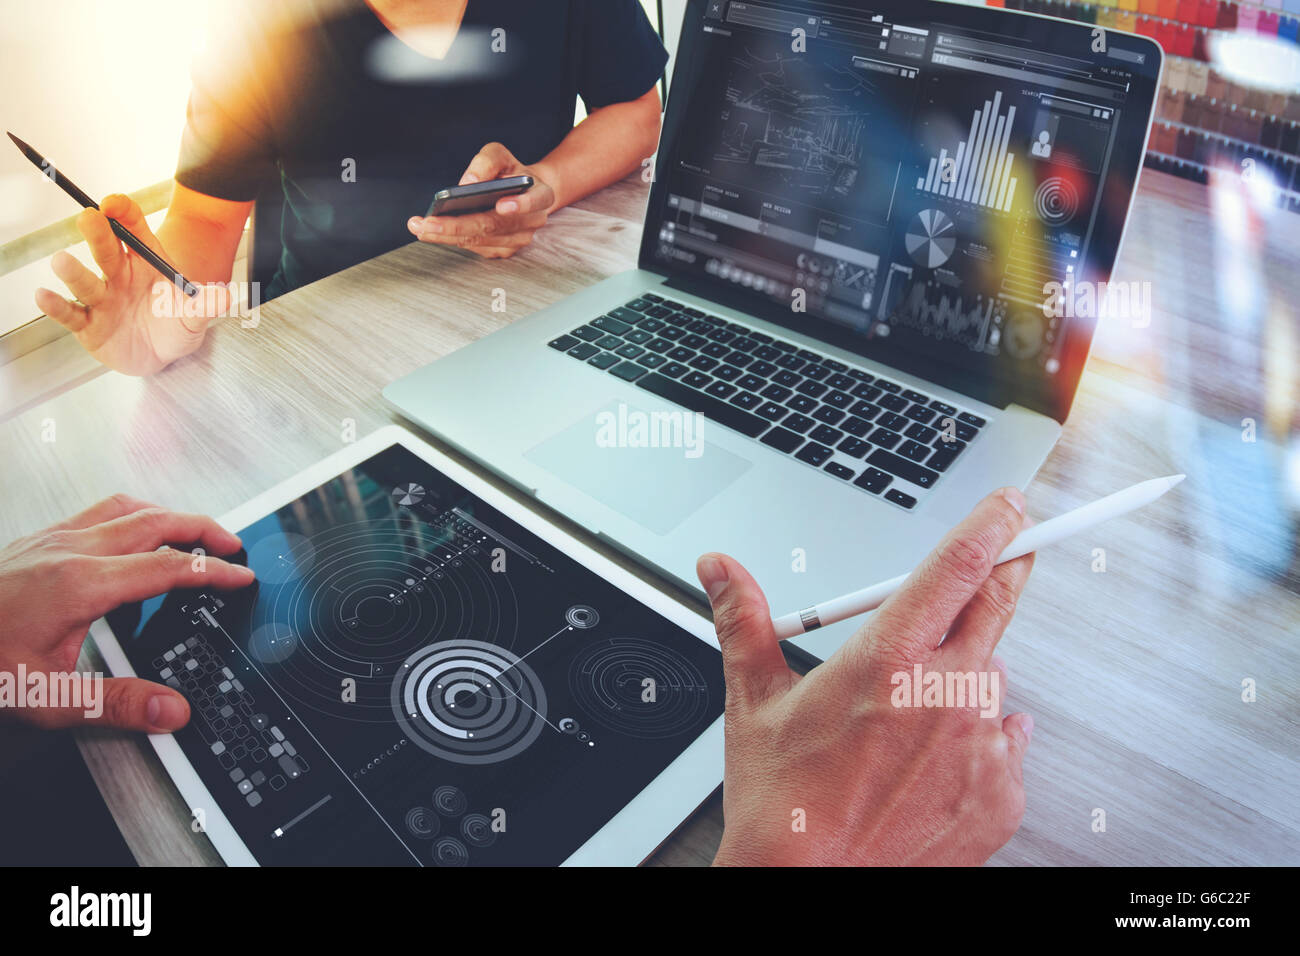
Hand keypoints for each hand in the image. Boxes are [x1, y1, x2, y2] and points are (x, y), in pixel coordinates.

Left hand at [0, 495, 254, 732]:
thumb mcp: (43, 696)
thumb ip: (115, 704)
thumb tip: (171, 710)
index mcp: (81, 584)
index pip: (168, 567)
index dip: (212, 571)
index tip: (241, 576)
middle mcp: (69, 551)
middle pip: (156, 521)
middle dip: (203, 529)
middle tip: (233, 545)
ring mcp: (50, 539)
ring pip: (127, 507)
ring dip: (170, 515)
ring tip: (195, 532)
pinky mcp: (35, 540)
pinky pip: (99, 511)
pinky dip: (135, 514)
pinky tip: (135, 531)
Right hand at [35, 194, 229, 375]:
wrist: (161, 357)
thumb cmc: (176, 326)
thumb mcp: (195, 317)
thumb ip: (205, 306)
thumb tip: (224, 296)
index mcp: (145, 263)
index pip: (132, 229)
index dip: (122, 213)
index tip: (113, 204)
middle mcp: (119, 275)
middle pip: (106, 249)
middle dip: (97, 232)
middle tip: (89, 218)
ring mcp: (102, 298)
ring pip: (85, 281)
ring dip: (73, 270)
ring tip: (62, 261)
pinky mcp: (87, 324)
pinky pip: (70, 313)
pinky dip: (56, 305)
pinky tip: (44, 296)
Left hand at [407, 142, 556, 258]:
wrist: (523, 193)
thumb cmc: (509, 173)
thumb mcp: (500, 156)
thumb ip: (487, 162)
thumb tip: (467, 182)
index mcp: (541, 195)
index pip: (535, 200)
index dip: (520, 205)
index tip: (501, 206)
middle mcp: (532, 221)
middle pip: (493, 226)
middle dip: (457, 225)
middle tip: (428, 223)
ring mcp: (518, 240)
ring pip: (479, 240)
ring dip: (446, 235)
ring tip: (420, 226)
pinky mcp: (503, 250)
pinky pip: (475, 246)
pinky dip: (451, 239)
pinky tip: (431, 231)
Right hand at [700, 487, 1035, 865]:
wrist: (812, 890)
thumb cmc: (783, 805)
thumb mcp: (755, 701)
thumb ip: (746, 619)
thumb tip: (721, 570)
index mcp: (886, 662)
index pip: (957, 568)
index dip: (993, 525)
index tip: (1011, 505)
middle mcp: (943, 696)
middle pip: (995, 609)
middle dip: (1000, 578)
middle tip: (1003, 562)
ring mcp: (980, 748)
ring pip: (993, 679)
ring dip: (965, 676)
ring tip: (910, 714)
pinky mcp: (1003, 794)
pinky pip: (1008, 741)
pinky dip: (979, 738)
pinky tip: (931, 757)